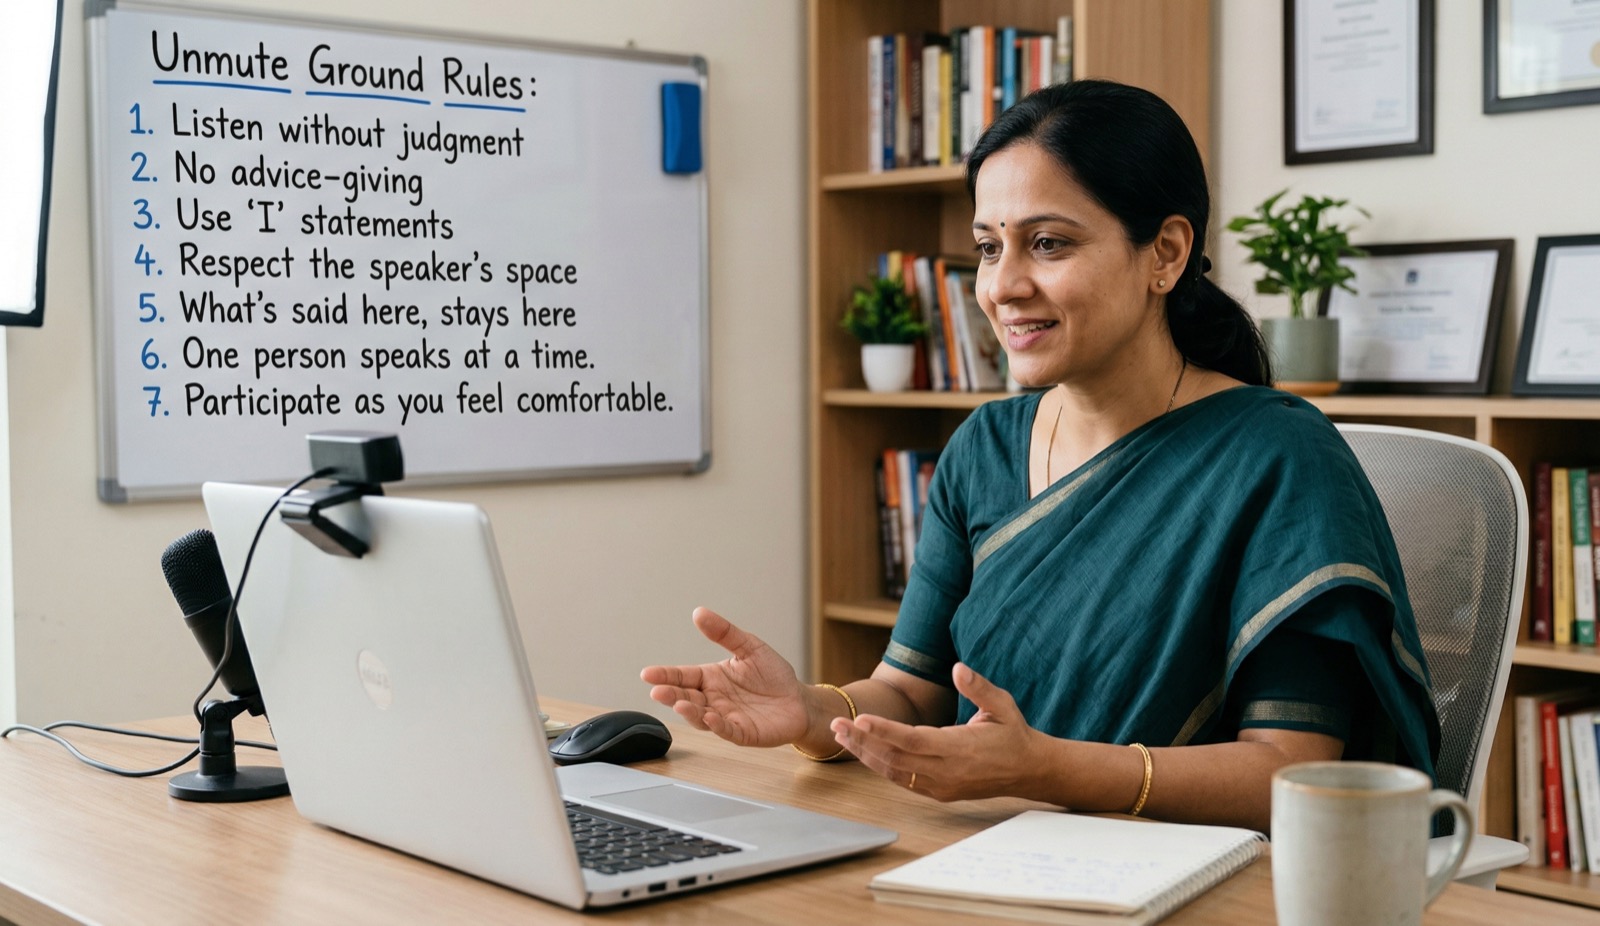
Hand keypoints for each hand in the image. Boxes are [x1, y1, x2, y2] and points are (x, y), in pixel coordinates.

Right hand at [640, 607, 810, 747]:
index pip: (683, 676)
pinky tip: (710, 718)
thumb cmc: (772, 675)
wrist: (799, 700)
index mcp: (711, 678)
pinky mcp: (743, 733)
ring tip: (679, 704)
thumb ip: (724, 633)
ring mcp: (726, 718)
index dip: (665, 675)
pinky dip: (717, 726)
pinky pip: (727, 731)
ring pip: (701, 717)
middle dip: (671, 695)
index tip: (647, 673)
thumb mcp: (749, 647)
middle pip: (686, 698)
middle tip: (657, 691)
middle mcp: (714, 699)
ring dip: (689, 712)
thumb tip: (699, 612)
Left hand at [831, 663, 1041, 801]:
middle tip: (836, 724)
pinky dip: (880, 766)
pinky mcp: (939, 793)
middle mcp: (947, 771)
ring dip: (865, 755)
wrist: (1028, 770)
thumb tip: (958, 669)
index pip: (913, 740)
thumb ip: (979, 687)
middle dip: (862, 741)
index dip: (884, 730)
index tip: (860, 718)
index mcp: (960, 748)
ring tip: (842, 736)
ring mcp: (942, 785)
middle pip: (895, 758)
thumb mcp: (1003, 704)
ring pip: (894, 772)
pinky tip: (864, 752)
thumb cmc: (1013, 734)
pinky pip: (903, 781)